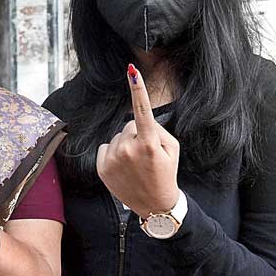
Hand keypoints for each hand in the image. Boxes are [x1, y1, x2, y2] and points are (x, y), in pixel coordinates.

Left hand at [96, 64, 179, 217]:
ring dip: (125, 145)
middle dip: (137, 134)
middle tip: (147, 155)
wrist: (155, 205)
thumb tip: (140, 117)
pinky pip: (106, 147)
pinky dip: (113, 153)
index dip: (137, 89)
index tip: (132, 71)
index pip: (142, 110)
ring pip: (117, 137)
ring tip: (136, 165)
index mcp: (149, 143)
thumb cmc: (166, 173)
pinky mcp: (102, 168)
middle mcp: (129, 149)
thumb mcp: (173, 149)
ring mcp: (113, 159)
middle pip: (129, 125)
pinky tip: (123, 168)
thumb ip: (157, 129)